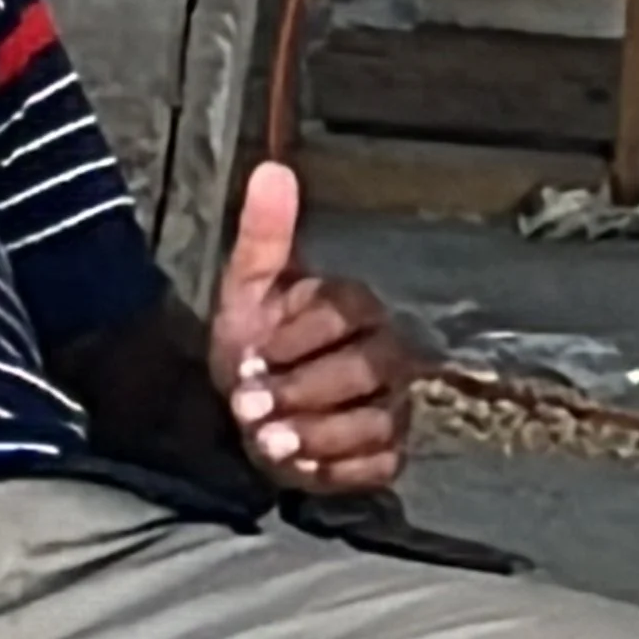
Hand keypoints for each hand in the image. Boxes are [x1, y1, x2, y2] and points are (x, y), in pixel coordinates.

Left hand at [207, 159, 410, 496]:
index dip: (294, 339)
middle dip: (303, 391)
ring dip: (318, 435)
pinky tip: (299, 469)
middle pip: (366, 370)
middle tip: (249, 410)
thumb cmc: (255, 344)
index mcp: (355, 308)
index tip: (248, 358)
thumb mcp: (247, 289)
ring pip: (374, 421)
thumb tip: (272, 169)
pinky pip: (379, 464)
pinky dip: (338, 470)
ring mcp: (391, 406)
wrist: (249, 412)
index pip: (342, 315)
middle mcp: (386, 355)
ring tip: (268, 444)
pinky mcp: (386, 453)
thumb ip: (263, 234)